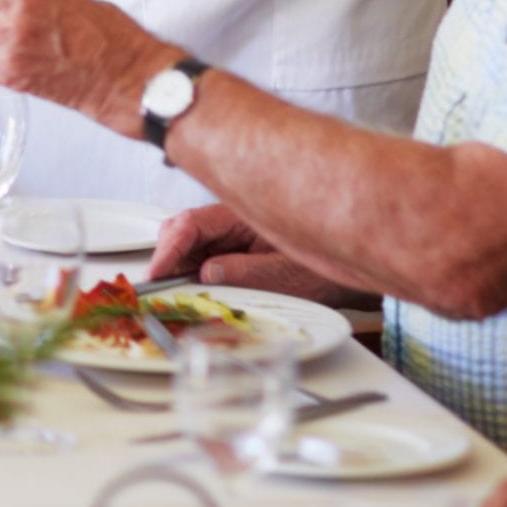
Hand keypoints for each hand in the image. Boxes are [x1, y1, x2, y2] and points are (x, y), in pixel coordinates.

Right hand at [147, 205, 367, 304]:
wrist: (350, 266)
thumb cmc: (325, 267)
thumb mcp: (288, 274)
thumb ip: (247, 272)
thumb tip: (209, 273)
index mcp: (243, 215)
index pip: (191, 224)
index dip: (168, 249)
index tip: (156, 274)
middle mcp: (233, 220)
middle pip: (183, 229)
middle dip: (168, 256)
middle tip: (162, 286)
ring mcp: (232, 235)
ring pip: (190, 244)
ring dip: (180, 266)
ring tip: (177, 292)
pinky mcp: (234, 249)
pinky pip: (204, 256)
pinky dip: (193, 273)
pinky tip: (195, 290)